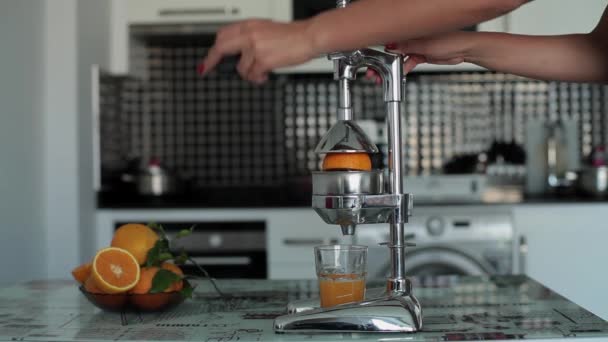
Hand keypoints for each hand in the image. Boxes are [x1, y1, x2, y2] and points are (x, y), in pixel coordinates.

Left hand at [198, 19, 317, 83]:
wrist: (309, 37)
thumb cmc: (293, 36)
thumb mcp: (267, 30)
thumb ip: (251, 39)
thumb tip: (239, 54)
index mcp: (249, 25)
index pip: (223, 35)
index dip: (213, 49)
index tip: (207, 58)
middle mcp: (249, 35)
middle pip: (221, 47)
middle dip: (212, 61)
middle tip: (207, 69)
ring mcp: (255, 47)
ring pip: (240, 68)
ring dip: (248, 74)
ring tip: (259, 73)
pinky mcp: (263, 60)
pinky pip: (253, 75)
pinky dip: (258, 79)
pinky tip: (265, 76)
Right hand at [366, 31, 474, 82]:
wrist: (465, 50)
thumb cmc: (451, 41)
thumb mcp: (425, 45)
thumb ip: (407, 47)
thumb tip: (391, 47)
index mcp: (412, 31)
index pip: (390, 40)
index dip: (379, 50)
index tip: (370, 59)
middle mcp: (413, 38)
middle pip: (392, 51)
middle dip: (381, 62)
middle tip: (373, 72)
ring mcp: (417, 46)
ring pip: (398, 58)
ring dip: (390, 68)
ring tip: (382, 76)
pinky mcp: (421, 55)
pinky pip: (408, 63)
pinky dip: (402, 69)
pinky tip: (398, 75)